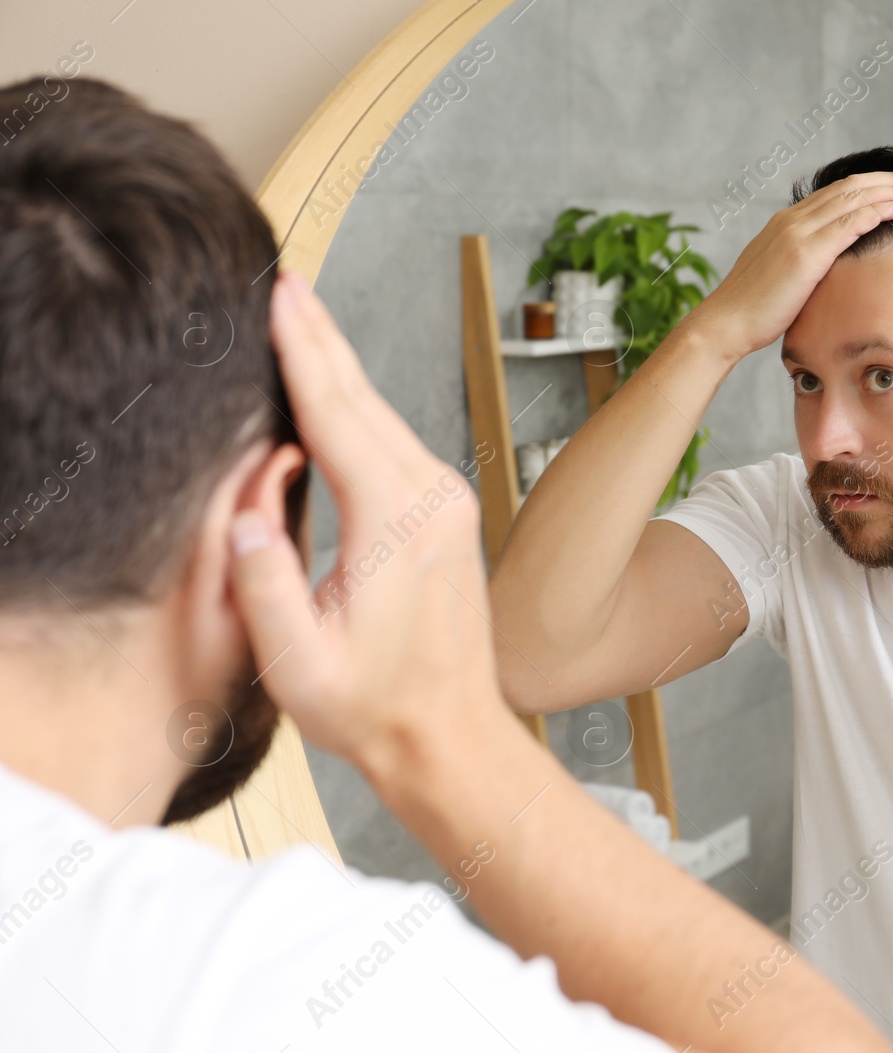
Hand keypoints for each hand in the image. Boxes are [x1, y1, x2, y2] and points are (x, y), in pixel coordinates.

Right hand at [227, 271, 508, 778]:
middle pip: (364, 399)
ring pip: (382, 415)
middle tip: (285, 281)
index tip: (280, 296)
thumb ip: (264, 581)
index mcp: (397, 521)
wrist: (451, 734)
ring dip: (339, 369)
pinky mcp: (448, 514)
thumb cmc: (376, 708)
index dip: (301, 351)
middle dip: (320, 338)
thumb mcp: (299, 662)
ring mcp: (447, 503)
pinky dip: (357, 408)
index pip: (337, 415)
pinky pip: (394, 442)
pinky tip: (332, 393)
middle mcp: (433, 498)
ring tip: (300, 320)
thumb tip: (243, 504)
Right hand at [685, 171, 892, 356]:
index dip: (877, 186)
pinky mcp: (805, 253)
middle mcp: (794, 218)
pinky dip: (879, 211)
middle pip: (854, 185)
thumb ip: (806, 264)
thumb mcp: (783, 277)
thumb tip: (830, 272)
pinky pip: (850, 222)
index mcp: (789, 222)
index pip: (841, 191)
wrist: (725, 324)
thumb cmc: (754, 310)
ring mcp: (799, 232)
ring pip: (856, 197)